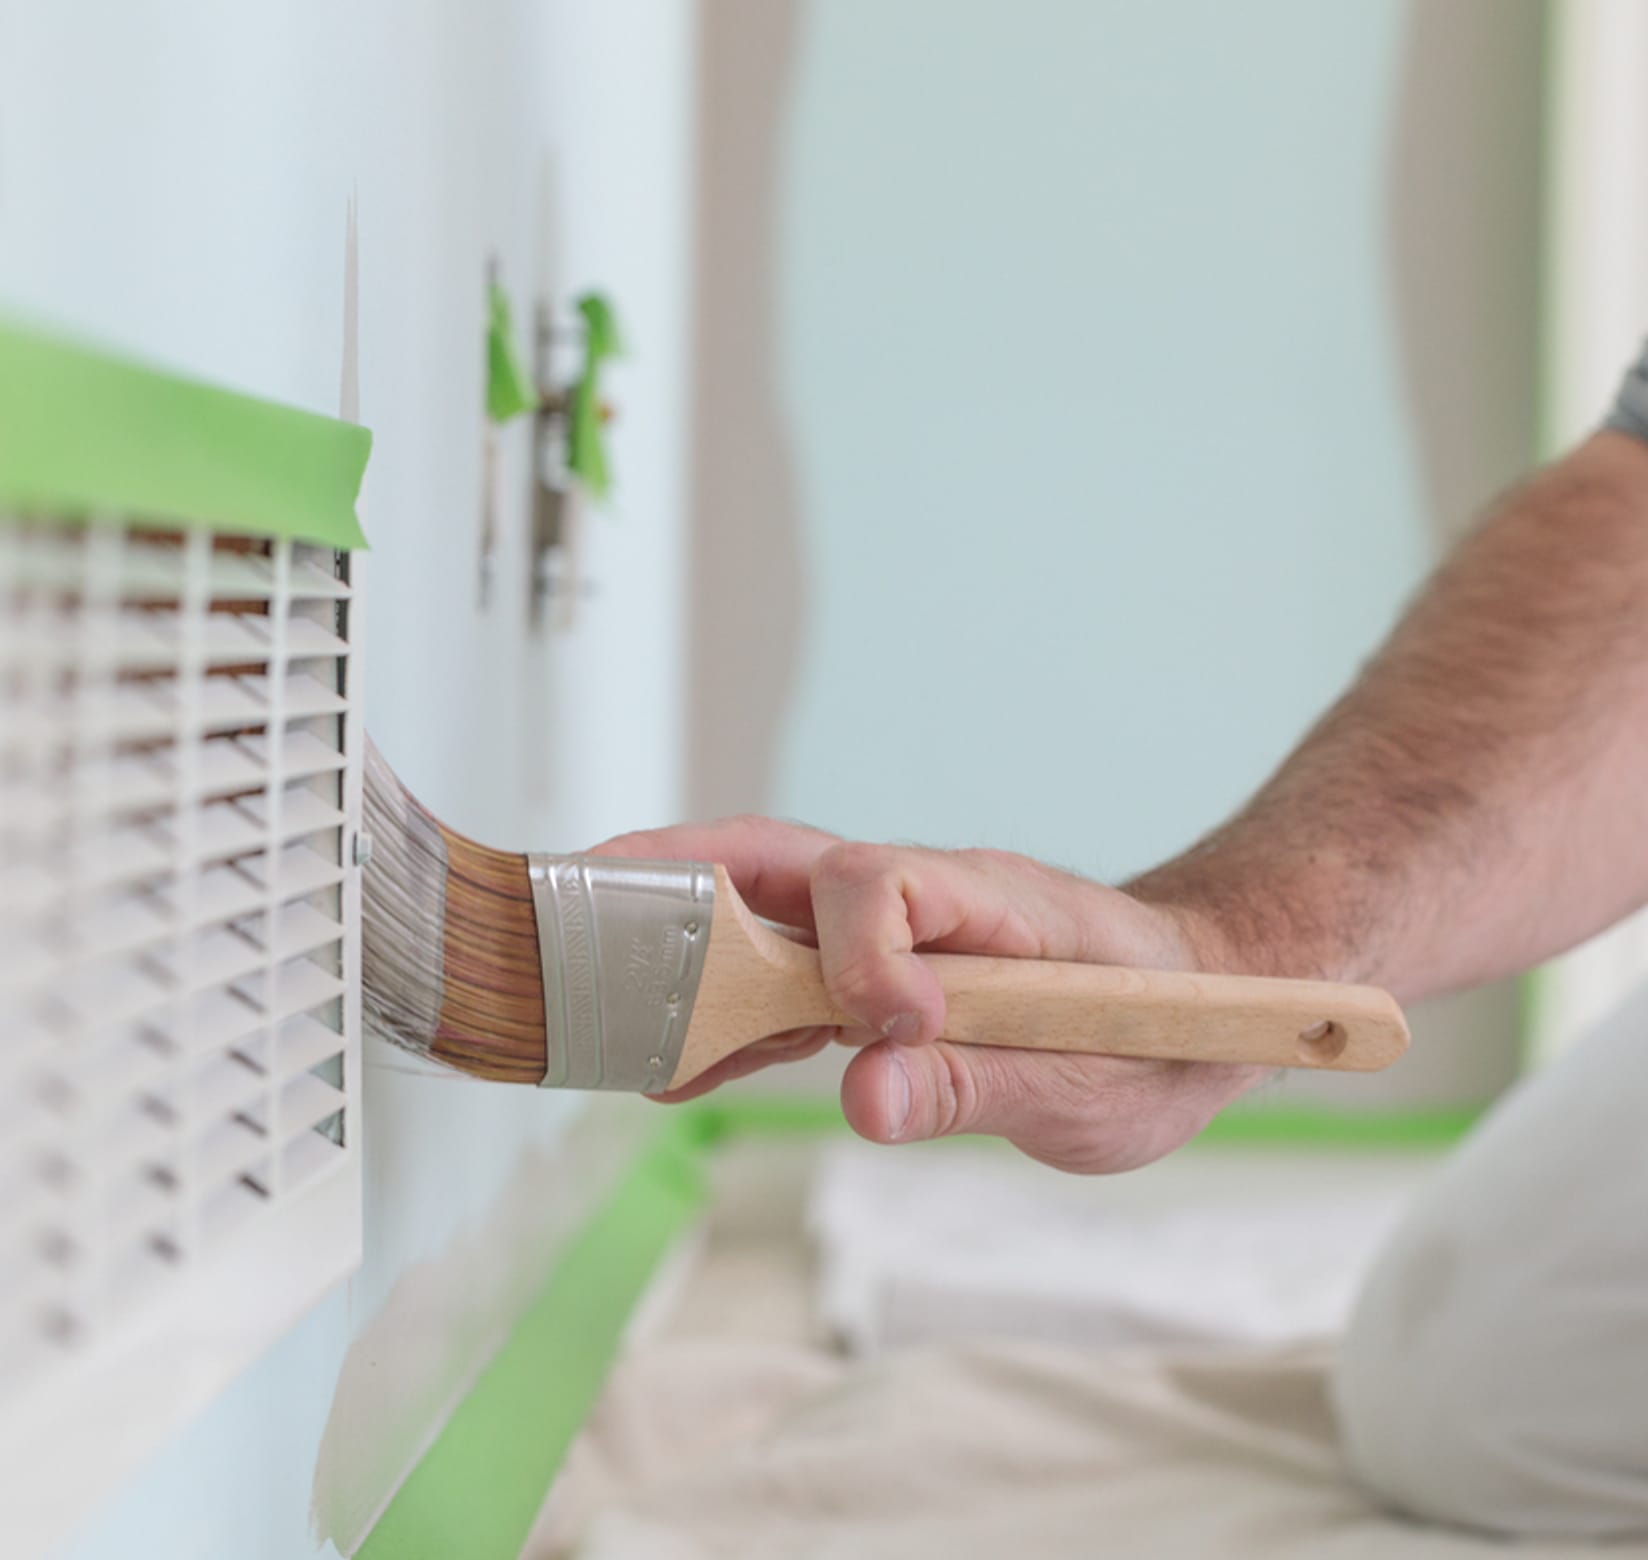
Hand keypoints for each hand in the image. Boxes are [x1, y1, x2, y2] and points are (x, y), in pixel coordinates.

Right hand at [592, 817, 1268, 1173]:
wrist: (1201, 1002)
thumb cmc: (1162, 1030)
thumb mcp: (1092, 1087)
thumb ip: (979, 1082)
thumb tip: (866, 1096)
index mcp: (992, 903)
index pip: (882, 882)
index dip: (859, 951)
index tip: (878, 1030)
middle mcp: (929, 899)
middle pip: (783, 863)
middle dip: (679, 875)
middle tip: (578, 898)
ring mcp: (899, 935)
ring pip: (766, 913)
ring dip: (678, 939)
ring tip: (583, 983)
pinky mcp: (884, 978)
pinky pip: (788, 979)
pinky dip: (725, 1011)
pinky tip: (674, 1058)